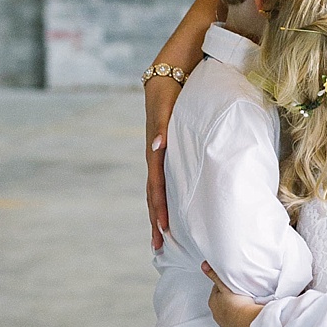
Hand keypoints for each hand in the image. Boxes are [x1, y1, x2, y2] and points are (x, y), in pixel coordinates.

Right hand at [144, 74, 183, 248]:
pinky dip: (167, 198)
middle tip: (158, 247)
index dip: (159, 208)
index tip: (162, 229)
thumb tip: (157, 146)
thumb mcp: (164, 109)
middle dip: (155, 221)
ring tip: (163, 237)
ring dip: (159, 214)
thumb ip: (160, 127)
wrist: (166, 80)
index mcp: (156, 153)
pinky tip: (173, 210)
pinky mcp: (168, 155)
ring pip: (158, 191)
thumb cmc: (168, 95)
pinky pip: (167, 182)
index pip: (156, 187)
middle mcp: (156, 159)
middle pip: (153, 196)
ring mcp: (161, 159)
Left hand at [202, 263, 262, 326]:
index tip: (233, 282)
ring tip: (246, 302)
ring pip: (230, 311)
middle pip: (223, 301)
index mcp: (212, 302)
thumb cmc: (237, 304)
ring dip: (236, 307)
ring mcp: (225, 323)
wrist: (248, 322)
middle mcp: (216, 314)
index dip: (225, 284)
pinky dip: (241, 317)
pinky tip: (248, 312)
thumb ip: (215, 275)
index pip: (217, 289)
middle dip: (230, 297)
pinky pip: (237, 321)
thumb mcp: (225, 285)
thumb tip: (204, 265)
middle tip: (241, 291)